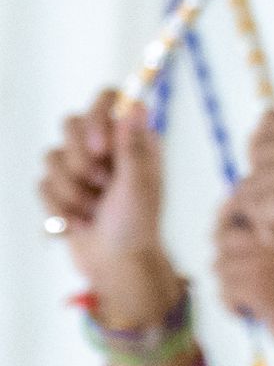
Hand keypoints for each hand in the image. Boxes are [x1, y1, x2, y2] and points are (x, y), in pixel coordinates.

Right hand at [39, 91, 166, 290]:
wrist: (116, 266)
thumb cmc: (137, 226)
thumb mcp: (139, 187)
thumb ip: (133, 147)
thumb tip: (135, 107)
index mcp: (134, 141)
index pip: (108, 99)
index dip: (97, 117)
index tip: (102, 149)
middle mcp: (108, 148)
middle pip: (71, 124)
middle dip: (81, 162)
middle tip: (102, 187)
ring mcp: (82, 167)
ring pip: (52, 157)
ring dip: (72, 191)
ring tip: (94, 212)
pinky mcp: (61, 187)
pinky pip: (42, 183)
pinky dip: (60, 206)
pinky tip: (79, 223)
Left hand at [214, 204, 273, 327]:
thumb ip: (268, 252)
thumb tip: (226, 240)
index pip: (242, 218)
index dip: (227, 230)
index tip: (228, 249)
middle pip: (224, 238)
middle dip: (225, 260)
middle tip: (236, 282)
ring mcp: (267, 264)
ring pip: (220, 267)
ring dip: (228, 287)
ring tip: (247, 303)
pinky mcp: (258, 288)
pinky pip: (224, 291)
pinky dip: (231, 306)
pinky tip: (250, 314)